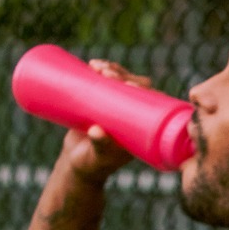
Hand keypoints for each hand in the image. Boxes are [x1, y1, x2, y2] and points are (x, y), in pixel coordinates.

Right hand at [58, 59, 150, 180]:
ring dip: (113, 70)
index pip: (152, 102)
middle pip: (136, 87)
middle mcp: (133, 116)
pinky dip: (102, 71)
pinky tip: (94, 64)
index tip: (129, 83)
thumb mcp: (97, 157)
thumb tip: (96, 131)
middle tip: (107, 72)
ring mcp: (117, 108)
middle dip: (124, 75)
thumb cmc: (91, 165)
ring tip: (97, 66)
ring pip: (121, 82)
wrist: (76, 165)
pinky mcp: (101, 103)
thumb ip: (100, 146)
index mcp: (142, 128)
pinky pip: (106, 83)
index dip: (144, 89)